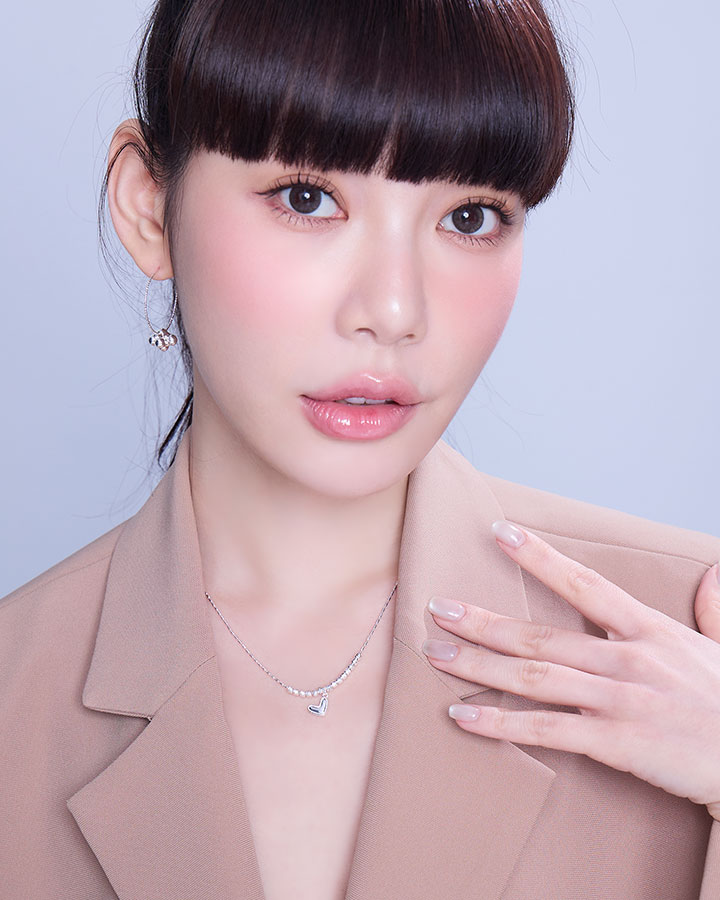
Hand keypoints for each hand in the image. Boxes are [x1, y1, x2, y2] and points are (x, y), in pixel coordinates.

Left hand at [421, 520, 719, 820]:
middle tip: (438, 607)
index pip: (583, 583)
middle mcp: (627, 658)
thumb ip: (714, 608)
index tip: (499, 532)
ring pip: (533, 677)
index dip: (538, 557)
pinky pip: (546, 729)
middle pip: (540, 634)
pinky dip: (501, 723)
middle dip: (484, 621)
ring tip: (435, 653)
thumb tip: (715, 570)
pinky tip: (463, 716)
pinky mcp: (615, 741)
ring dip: (478, 664)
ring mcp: (618, 699)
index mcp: (649, 630)